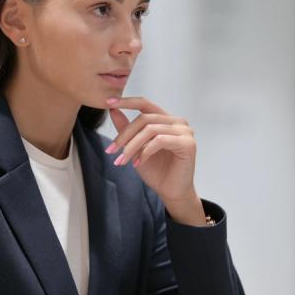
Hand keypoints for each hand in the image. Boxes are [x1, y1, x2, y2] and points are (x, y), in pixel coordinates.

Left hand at [105, 97, 204, 224]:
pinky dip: (145, 151)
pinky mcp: (188, 144)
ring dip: (132, 146)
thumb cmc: (156, 170)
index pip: (145, 104)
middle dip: (124, 135)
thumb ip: (126, 129)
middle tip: (111, 150)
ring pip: (150, 130)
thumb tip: (112, 109)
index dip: (126, 101)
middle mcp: (178, 121)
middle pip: (144, 118)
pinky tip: (138, 163)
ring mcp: (185, 131)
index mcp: (166, 119)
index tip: (107, 102)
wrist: (171, 192)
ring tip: (123, 160)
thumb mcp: (135, 148)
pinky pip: (160, 141)